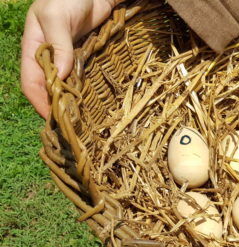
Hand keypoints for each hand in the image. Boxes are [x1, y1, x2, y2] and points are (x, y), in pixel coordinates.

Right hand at [20, 0, 121, 118]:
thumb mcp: (57, 17)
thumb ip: (59, 45)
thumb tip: (61, 76)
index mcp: (34, 48)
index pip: (31, 82)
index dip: (39, 102)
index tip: (52, 119)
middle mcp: (49, 57)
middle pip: (49, 89)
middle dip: (57, 107)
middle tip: (71, 126)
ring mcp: (68, 58)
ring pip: (67, 86)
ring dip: (73, 102)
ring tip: (84, 121)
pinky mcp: (85, 57)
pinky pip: (84, 78)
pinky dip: (87, 90)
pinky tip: (96, 104)